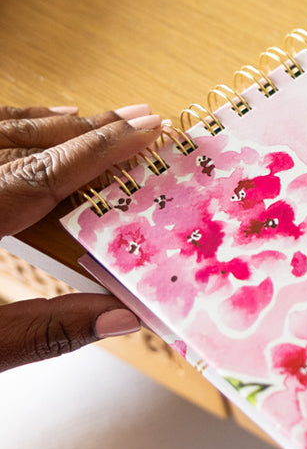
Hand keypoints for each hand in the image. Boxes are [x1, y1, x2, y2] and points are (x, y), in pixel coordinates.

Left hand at [0, 103, 162, 372]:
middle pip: (19, 144)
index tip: (149, 128)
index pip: (41, 173)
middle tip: (141, 119)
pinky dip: (4, 127)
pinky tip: (27, 125)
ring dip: (44, 125)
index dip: (101, 149)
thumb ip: (52, 329)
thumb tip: (129, 318)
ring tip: (95, 119)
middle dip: (84, 130)